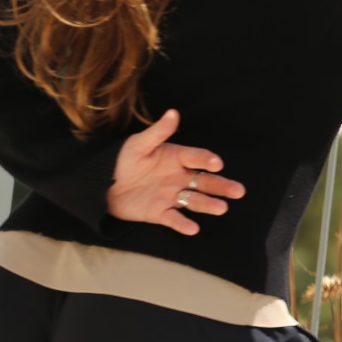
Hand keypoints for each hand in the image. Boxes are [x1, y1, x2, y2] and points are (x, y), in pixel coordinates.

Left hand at [108, 110, 245, 234]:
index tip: (217, 164)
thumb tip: (173, 112)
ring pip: (194, 200)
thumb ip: (158, 132)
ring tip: (222, 208)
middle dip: (222, 186)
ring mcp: (171, 196)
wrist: (103, 184)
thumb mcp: (139, 144)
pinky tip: (193, 229)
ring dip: (208, 204)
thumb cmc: (123, 160)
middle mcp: (179, 177)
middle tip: (238, 191)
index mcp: (177, 158)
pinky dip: (183, 224)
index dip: (207, 160)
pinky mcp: (159, 212)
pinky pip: (173, 218)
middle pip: (205, 182)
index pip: (197, 158)